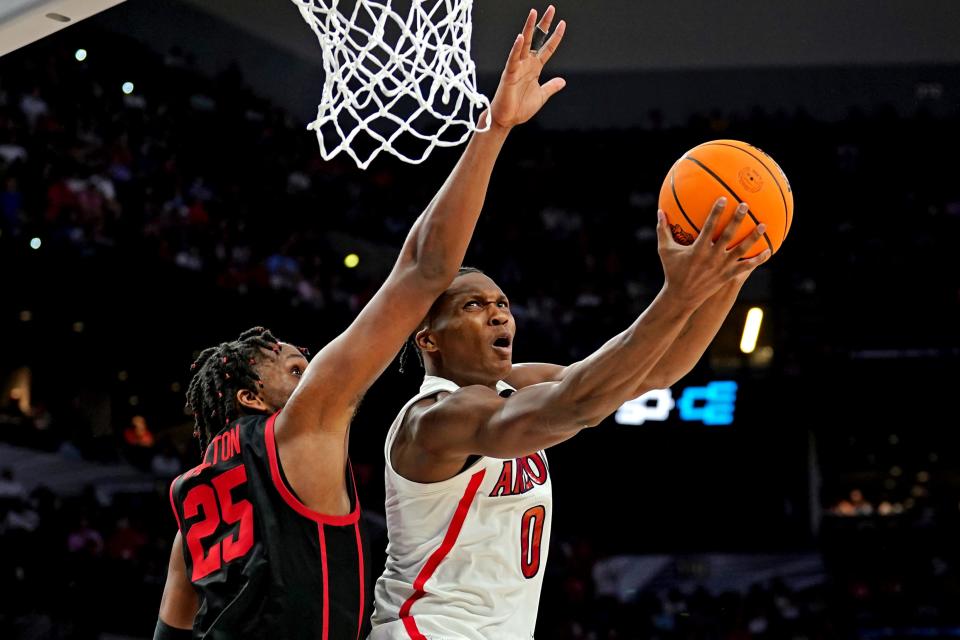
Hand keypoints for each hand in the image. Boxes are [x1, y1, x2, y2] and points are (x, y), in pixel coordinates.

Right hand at [485, 6, 566, 128]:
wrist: (507, 120)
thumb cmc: (520, 108)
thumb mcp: (542, 96)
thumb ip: (551, 87)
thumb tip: (562, 81)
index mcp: (534, 68)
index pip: (547, 48)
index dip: (555, 37)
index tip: (563, 23)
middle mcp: (526, 64)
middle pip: (536, 39)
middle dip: (543, 24)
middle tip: (551, 9)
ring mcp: (517, 67)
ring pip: (524, 44)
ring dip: (528, 28)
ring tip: (533, 13)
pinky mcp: (509, 74)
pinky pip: (512, 59)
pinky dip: (516, 49)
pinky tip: (520, 38)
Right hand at [656, 198, 771, 306]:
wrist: (682, 297)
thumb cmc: (672, 271)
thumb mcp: (665, 250)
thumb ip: (663, 230)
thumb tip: (659, 211)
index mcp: (698, 249)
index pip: (709, 226)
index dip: (716, 212)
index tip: (724, 198)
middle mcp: (712, 257)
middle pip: (728, 235)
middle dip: (737, 219)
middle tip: (746, 205)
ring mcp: (722, 267)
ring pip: (741, 250)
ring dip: (753, 238)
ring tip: (763, 225)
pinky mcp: (728, 276)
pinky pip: (746, 267)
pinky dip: (758, 259)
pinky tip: (768, 251)